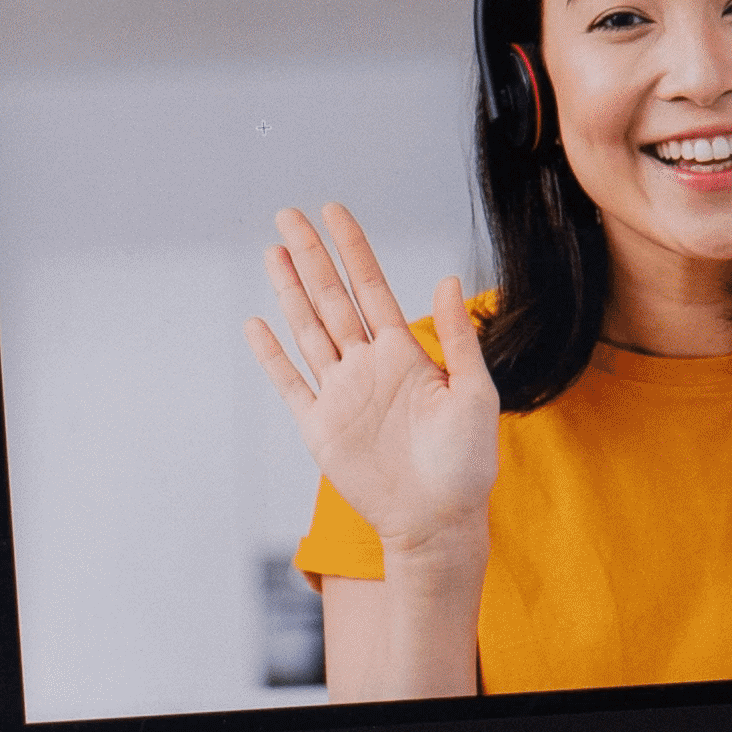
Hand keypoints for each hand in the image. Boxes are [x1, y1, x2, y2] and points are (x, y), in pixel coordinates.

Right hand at [246, 205, 499, 553]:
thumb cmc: (467, 462)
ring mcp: (341, 394)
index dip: (352, 249)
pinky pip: (290, 383)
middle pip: (331, 298)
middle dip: (311, 255)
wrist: (439, 520)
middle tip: (288, 214)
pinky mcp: (320, 428)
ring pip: (308, 330)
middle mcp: (368, 366)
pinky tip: (256, 324)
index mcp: (404, 353)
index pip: (371, 287)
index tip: (334, 211)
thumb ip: (457, 337)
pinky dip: (272, 355)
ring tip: (274, 251)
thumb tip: (446, 278)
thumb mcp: (475, 392)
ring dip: (289, 291)